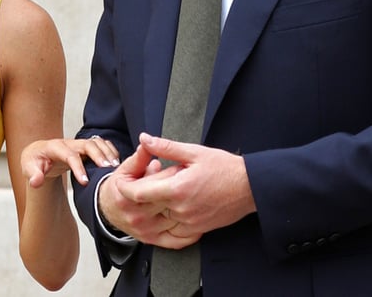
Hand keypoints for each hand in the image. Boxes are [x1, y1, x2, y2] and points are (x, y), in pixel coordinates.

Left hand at [22, 136, 120, 187]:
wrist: (38, 154)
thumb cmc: (34, 161)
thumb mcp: (28, 168)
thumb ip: (32, 175)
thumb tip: (36, 181)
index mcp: (54, 147)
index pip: (69, 155)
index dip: (78, 167)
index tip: (85, 181)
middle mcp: (68, 143)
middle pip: (87, 144)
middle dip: (99, 156)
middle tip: (108, 170)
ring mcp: (78, 144)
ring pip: (96, 143)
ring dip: (107, 153)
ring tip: (115, 167)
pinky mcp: (85, 147)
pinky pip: (101, 144)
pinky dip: (110, 151)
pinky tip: (116, 163)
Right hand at [98, 141, 198, 248]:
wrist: (109, 209)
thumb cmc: (120, 186)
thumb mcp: (126, 168)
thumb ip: (139, 157)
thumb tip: (147, 142)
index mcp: (128, 197)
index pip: (156, 184)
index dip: (171, 173)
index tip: (182, 166)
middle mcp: (137, 216)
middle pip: (168, 200)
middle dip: (181, 187)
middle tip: (193, 178)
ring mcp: (146, 230)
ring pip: (175, 219)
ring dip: (187, 206)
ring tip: (193, 193)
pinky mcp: (153, 240)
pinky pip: (177, 240)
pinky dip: (190, 232)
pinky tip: (197, 218)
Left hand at [102, 133, 255, 247]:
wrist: (250, 187)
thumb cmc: (224, 167)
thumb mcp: (194, 152)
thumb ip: (166, 147)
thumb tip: (145, 138)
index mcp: (177, 188)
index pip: (140, 193)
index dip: (126, 188)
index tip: (121, 183)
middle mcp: (181, 209)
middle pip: (147, 208)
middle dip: (138, 198)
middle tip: (136, 187)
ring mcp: (190, 222)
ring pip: (160, 220)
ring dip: (153, 210)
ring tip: (155, 196)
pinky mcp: (198, 229)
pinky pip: (174, 232)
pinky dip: (167, 223)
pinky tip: (168, 212)